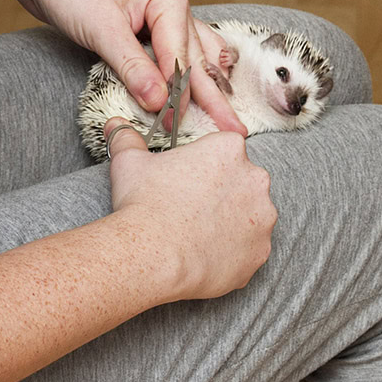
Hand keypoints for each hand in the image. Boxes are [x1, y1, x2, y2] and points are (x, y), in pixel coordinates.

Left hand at [15, 0, 246, 135]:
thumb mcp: (101, 30)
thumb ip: (133, 68)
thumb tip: (161, 102)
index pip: (180, 57)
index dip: (178, 94)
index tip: (173, 124)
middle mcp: (177, 5)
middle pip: (197, 61)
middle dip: (213, 98)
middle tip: (235, 131)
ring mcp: (169, 15)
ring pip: (197, 59)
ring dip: (209, 89)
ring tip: (229, 117)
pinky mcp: (155, 27)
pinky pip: (183, 54)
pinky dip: (193, 74)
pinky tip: (212, 88)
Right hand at [104, 117, 275, 298]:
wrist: (153, 256)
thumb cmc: (145, 204)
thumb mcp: (130, 163)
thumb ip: (128, 139)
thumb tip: (117, 125)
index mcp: (229, 149)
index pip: (223, 150)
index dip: (203, 166)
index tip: (188, 180)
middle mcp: (256, 179)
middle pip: (242, 182)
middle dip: (222, 193)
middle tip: (192, 209)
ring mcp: (264, 217)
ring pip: (251, 216)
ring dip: (232, 222)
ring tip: (199, 234)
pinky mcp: (261, 250)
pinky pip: (251, 249)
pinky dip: (235, 252)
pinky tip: (208, 255)